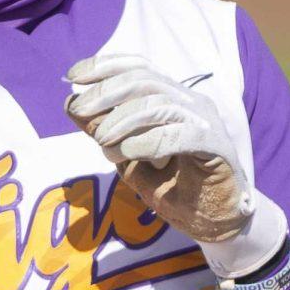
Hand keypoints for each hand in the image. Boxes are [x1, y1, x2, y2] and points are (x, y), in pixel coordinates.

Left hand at [64, 54, 287, 276]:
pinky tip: (129, 154)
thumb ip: (106, 133)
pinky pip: (181, 134)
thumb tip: (72, 106)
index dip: (104, 66)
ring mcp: (206, 122)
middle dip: (106, 92)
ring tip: (104, 142)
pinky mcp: (217, 146)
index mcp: (172, 99)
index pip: (139, 67)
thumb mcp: (129, 159)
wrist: (217, 223)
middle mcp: (191, 103)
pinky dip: (148, 142)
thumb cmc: (176, 190)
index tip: (72, 77)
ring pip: (159, 104)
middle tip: (80, 111)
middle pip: (145, 79)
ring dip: (123, 120)